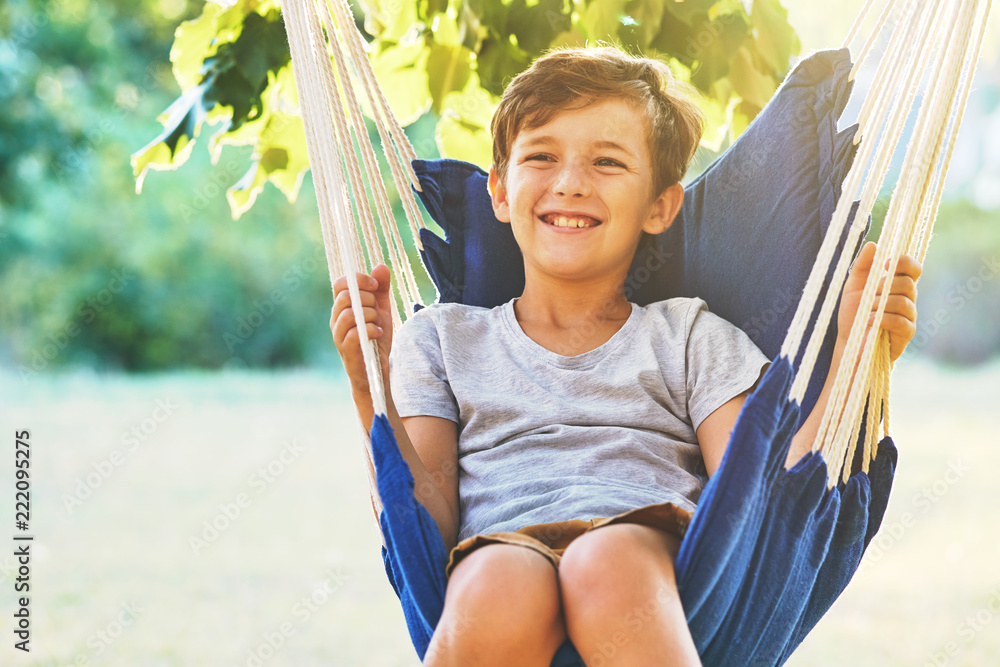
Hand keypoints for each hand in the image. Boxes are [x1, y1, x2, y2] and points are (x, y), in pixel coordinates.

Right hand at [331, 264, 392, 396]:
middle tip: (378, 311)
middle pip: (346, 297)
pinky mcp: (348, 351)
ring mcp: (339, 336)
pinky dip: (372, 330)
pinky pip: (356, 333)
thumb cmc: (376, 339)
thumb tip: (381, 266)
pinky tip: (379, 334)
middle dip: (368, 299)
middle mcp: (336, 320)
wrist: (377, 371)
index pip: (340, 283)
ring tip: (379, 324)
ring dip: (371, 316)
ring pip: (351, 314)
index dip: (358, 279)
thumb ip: (381, 289)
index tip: (375, 285)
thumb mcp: (382, 309)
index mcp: (342, 308)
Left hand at [837, 242, 921, 361]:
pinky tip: (868, 321)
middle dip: (884, 287)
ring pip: (904, 302)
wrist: (848, 342)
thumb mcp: (853, 286)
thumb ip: (862, 265)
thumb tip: (873, 245)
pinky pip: (901, 321)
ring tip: (865, 312)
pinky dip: (882, 319)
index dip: (905, 262)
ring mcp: (909, 316)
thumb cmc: (852, 314)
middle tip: (869, 295)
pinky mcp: (907, 334)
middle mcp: (908, 299)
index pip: (914, 268)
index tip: (886, 264)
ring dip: (880, 304)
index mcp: (897, 285)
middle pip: (908, 283)